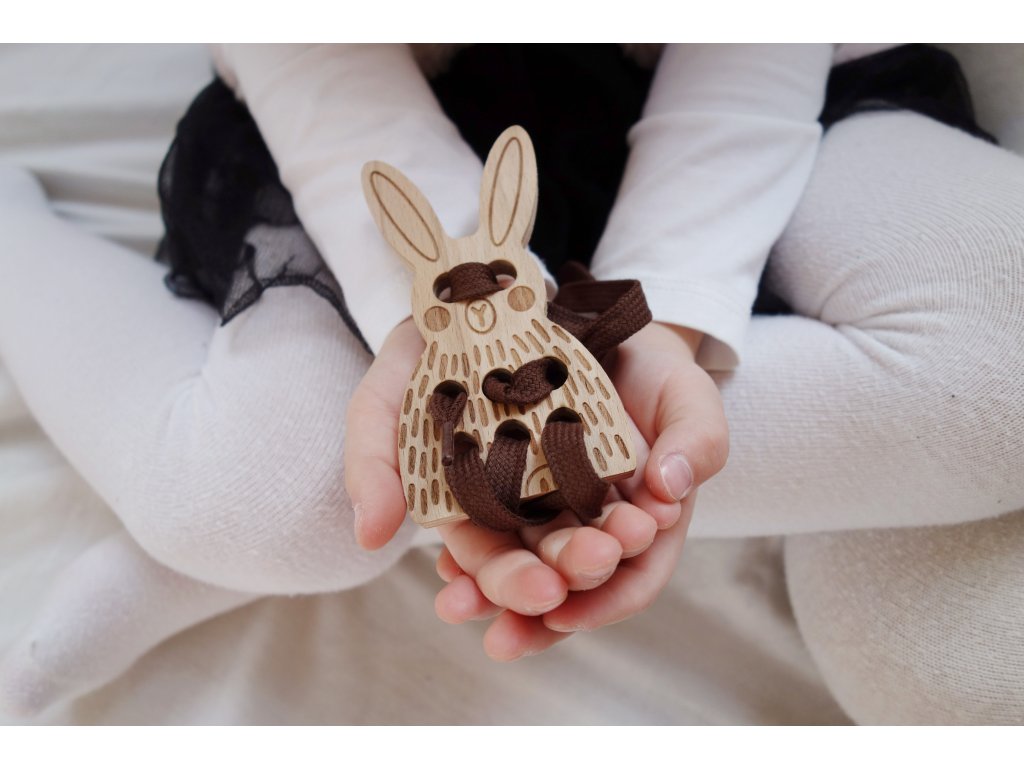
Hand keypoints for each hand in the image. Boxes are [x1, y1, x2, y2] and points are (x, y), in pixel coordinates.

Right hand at [345, 317, 648, 611]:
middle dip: (572, 568)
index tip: (535, 593)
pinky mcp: (618, 438)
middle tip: (591, 562)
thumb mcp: (390, 387)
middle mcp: (528, 498)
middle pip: (554, 554)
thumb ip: (370, 457)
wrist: (489, 281)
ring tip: (635, 532)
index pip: (491, 565)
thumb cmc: (432, 343)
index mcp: (472, 505)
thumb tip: (371, 536)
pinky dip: (651, 494)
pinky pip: (641, 478)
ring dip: (624, 542)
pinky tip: (659, 502)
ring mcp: (577, 469)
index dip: (506, 586)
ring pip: (604, 523)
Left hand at [432, 322, 728, 657]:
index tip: (565, 611)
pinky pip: (482, 523)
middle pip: (564, 580)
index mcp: (643, 527)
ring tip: (456, 605)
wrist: (611, 333)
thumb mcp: (690, 400)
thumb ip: (698, 442)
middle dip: (537, 596)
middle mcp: (590, 530)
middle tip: (515, 600)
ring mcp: (544, 510)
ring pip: (517, 562)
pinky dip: (463, 549)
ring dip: (487, 590)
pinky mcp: (502, 485)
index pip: (630, 581)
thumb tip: (671, 491)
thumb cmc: (659, 377)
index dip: (602, 602)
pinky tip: (442, 562)